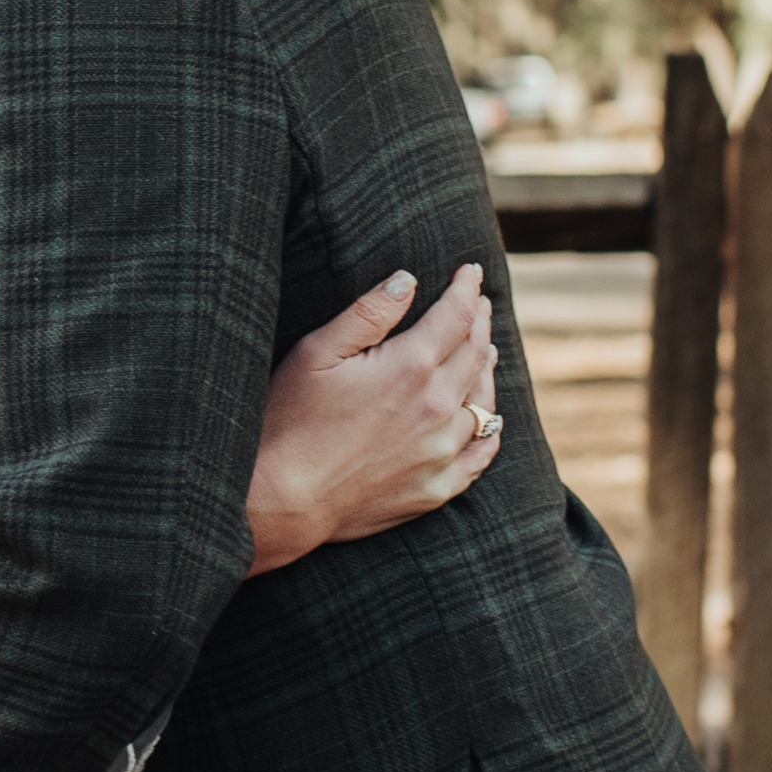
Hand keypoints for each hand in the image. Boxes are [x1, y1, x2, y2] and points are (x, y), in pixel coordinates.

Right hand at [248, 262, 500, 571]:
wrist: (282, 499)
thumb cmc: (290, 420)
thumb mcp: (318, 352)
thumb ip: (368, 313)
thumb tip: (408, 279)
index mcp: (410, 367)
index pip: (456, 315)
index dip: (467, 288)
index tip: (472, 272)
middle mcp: (436, 407)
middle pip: (476, 353)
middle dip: (479, 322)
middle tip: (480, 304)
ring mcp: (440, 451)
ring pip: (484, 402)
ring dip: (487, 370)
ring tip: (486, 352)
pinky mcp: (436, 487)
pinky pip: (481, 454)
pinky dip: (489, 429)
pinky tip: (488, 419)